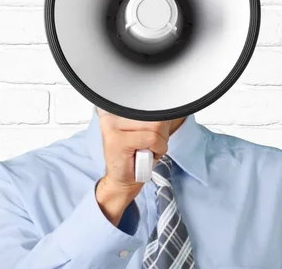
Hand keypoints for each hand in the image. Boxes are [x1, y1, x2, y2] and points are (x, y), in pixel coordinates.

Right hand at [95, 107, 169, 225]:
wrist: (123, 180)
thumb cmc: (136, 155)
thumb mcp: (146, 129)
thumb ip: (154, 114)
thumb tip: (169, 105)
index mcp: (119, 107)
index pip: (151, 101)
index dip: (159, 117)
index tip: (152, 130)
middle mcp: (112, 113)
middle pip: (155, 113)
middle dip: (161, 132)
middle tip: (149, 144)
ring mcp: (112, 125)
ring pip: (155, 125)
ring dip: (159, 142)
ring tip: (146, 149)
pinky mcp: (117, 140)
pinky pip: (153, 139)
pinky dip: (157, 150)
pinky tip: (145, 156)